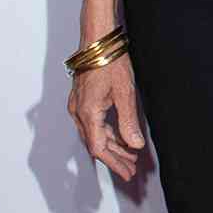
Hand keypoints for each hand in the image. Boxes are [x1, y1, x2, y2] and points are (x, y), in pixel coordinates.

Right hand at [67, 54, 145, 179]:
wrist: (98, 40)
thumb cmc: (110, 62)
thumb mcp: (125, 94)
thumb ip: (128, 122)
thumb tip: (135, 146)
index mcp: (87, 113)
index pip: (99, 148)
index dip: (114, 163)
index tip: (127, 172)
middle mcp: (78, 112)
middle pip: (95, 144)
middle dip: (114, 158)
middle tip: (131, 170)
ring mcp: (78, 105)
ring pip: (94, 134)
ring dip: (111, 146)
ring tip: (129, 156)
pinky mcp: (82, 99)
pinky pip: (93, 124)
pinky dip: (107, 133)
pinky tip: (120, 137)